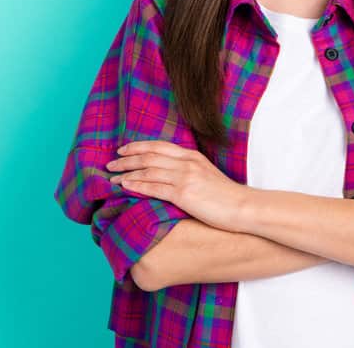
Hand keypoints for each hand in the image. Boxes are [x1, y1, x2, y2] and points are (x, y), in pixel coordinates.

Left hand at [106, 140, 248, 231]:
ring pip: (148, 170)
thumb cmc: (226, 197)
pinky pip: (154, 187)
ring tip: (112, 178)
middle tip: (110, 163)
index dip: (138, 147)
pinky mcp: (184, 193)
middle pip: (149, 155)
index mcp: (192, 156)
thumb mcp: (206, 176)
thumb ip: (189, 172)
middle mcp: (186, 163)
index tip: (123, 150)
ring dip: (127, 173)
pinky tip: (125, 187)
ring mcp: (185, 177)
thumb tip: (170, 177)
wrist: (242, 207)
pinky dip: (137, 185)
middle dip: (127, 158)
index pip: (159, 146)